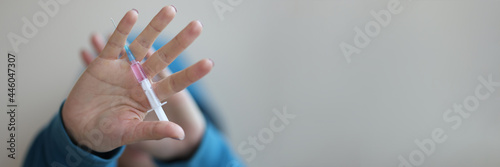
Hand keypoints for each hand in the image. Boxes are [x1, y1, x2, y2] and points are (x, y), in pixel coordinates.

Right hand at [64, 6, 210, 152]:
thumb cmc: (106, 134)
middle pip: (164, 57)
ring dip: (156, 27)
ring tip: (170, 10)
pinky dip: (123, 30)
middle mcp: (139, 79)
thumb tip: (180, 134)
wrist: (78, 128)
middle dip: (180, 42)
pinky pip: (115, 44)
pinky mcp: (103, 63)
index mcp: (149, 96)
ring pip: (143, 45)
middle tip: (196, 26)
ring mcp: (123, 69)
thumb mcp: (131, 133)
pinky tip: (133, 15)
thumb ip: (154, 130)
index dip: (191, 73)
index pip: (175, 83)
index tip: (209, 63)